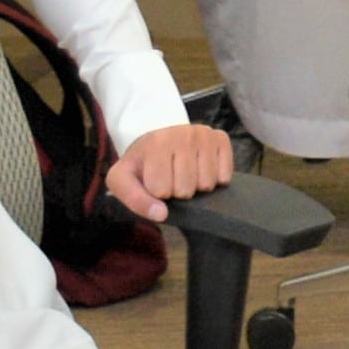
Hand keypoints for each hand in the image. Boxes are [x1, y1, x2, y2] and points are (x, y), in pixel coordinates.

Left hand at [105, 121, 235, 221]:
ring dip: (196, 187)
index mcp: (156, 143)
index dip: (156, 193)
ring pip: (207, 184)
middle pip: (186, 189)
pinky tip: (202, 169)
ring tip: (186, 174)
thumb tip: (162, 214)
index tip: (154, 180)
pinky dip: (215, 180)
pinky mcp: (221, 138)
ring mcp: (204, 134)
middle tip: (171, 177)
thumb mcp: (123, 180)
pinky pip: (225, 176)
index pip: (161, 190)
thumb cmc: (141, 164)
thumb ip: (134, 200)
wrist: (158, 141)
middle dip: (177, 191)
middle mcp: (183, 133)